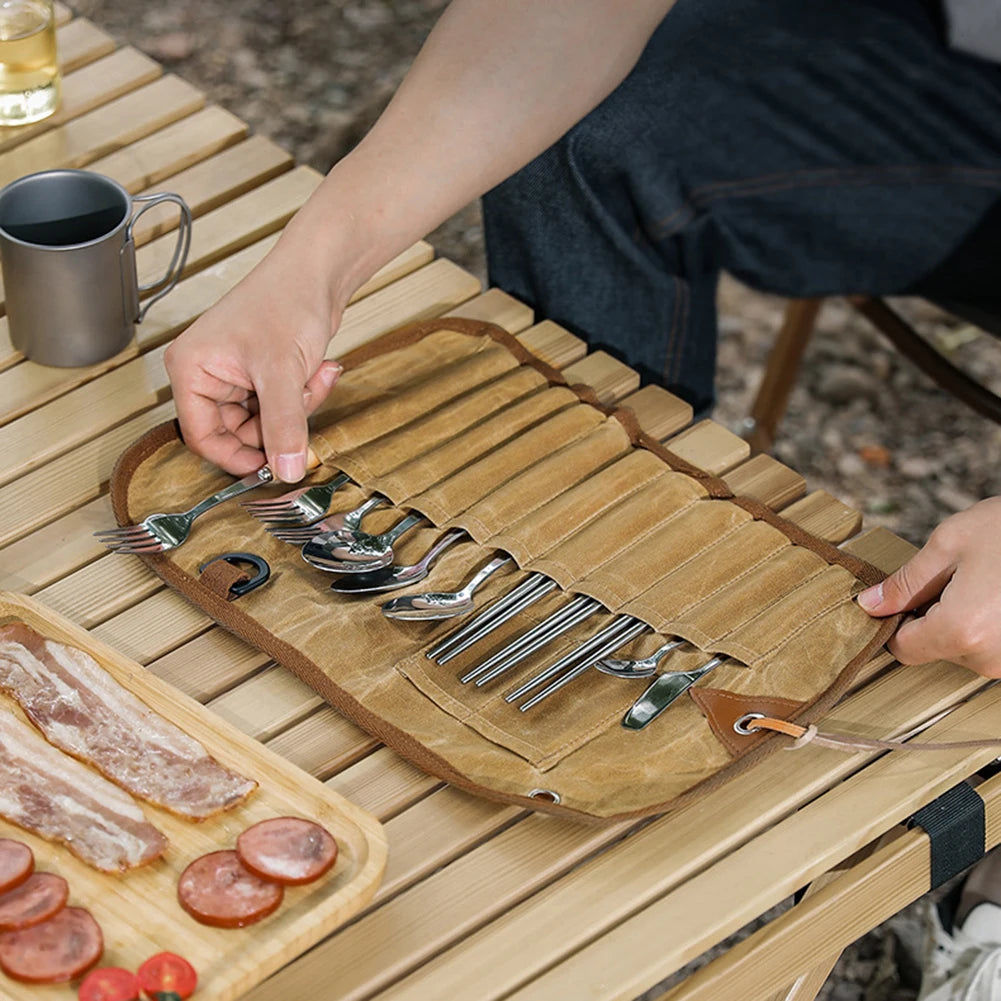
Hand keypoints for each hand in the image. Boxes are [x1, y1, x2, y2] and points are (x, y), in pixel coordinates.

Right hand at [164, 238, 342, 481]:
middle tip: (303, 404)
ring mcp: (236, 375)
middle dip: (279, 423)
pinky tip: (320, 368)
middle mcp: (207, 374)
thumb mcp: (283, 373)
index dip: (236, 457)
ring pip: (266, 422)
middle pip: (238, 432)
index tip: (270, 467)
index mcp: (190, 370)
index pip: (201, 436)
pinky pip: (282, 406)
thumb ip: (283, 426)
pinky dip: (305, 396)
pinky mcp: (262, 374)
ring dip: (298, 408)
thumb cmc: (286, 301)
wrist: (317, 271)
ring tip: (314, 375)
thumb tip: (285, 470)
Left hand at [857, 496, 1000, 676]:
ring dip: (960, 618)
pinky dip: (986, 622)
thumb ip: (906, 582)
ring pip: (964, 648)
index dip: (891, 623)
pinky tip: (996, 591)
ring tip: (981, 580)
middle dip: (930, 615)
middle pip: (934, 648)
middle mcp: (989, 657)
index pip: (903, 649)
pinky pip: (992, 646)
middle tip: (949, 576)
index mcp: (961, 631)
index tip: (895, 598)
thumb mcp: (950, 545)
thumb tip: (870, 604)